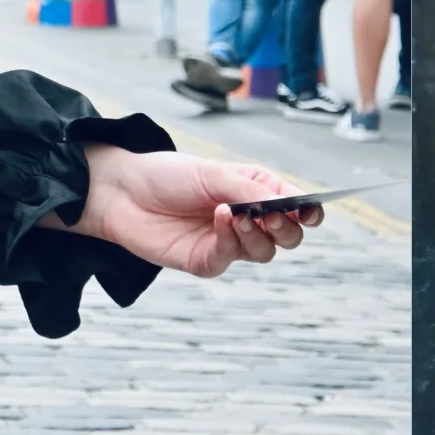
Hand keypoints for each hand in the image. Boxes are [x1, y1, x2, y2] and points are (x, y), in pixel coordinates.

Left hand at [57, 146, 317, 274]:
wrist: (122, 193)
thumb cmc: (169, 175)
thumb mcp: (216, 173)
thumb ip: (252, 189)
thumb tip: (286, 205)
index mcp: (258, 192)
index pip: (297, 207)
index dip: (310, 212)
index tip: (311, 211)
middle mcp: (248, 220)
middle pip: (289, 237)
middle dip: (287, 228)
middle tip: (273, 215)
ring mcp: (229, 243)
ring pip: (265, 252)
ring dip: (256, 234)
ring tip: (234, 213)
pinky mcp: (206, 261)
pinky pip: (231, 258)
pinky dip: (230, 240)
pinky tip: (219, 219)